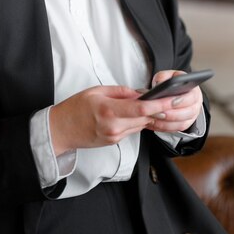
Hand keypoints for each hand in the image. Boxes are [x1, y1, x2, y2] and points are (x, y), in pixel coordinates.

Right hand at [49, 78, 201, 155]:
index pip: (142, 109)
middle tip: (171, 98)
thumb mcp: (96, 91)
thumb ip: (121, 92)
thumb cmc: (75, 108)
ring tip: (156, 104)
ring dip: (149, 115)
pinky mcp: (114, 142)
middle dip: (160, 109)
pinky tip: (137, 114)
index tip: (173, 98)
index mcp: (109, 110)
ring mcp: (115, 136)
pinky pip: (132, 130)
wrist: (61, 130)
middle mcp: (114, 126)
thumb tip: (140, 93)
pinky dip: (137, 121)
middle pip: (146, 118)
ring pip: (141, 125)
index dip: (161, 104)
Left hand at [143, 69, 203, 133]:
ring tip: (153, 117)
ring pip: (182, 123)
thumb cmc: (171, 84)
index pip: (191, 97)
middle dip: (171, 114)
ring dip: (166, 122)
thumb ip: (163, 77)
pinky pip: (176, 129)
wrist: (174, 92)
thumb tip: (159, 84)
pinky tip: (154, 123)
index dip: (181, 100)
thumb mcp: (167, 76)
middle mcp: (196, 104)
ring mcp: (192, 116)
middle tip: (157, 112)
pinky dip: (164, 127)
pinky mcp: (185, 124)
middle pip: (187, 113)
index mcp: (194, 90)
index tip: (169, 102)